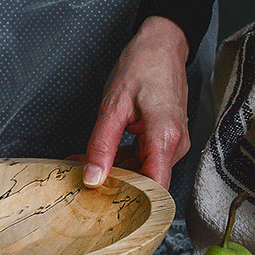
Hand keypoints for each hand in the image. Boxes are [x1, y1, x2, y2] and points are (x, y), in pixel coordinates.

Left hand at [75, 16, 190, 189]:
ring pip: (141, 171)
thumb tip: (93, 177)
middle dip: (113, 184)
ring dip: (112, 171)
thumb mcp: (113, 106)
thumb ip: (102, 145)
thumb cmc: (143, 66)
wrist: (161, 45)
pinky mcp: (163, 139)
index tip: (107, 209)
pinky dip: (118, 160)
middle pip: (145, 181)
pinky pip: (141, 158)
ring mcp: (170, 143)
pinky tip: (95, 157)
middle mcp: (173, 144)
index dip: (133, 203)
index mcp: (165, 137)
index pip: (156, 188)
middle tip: (81, 182)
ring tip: (81, 165)